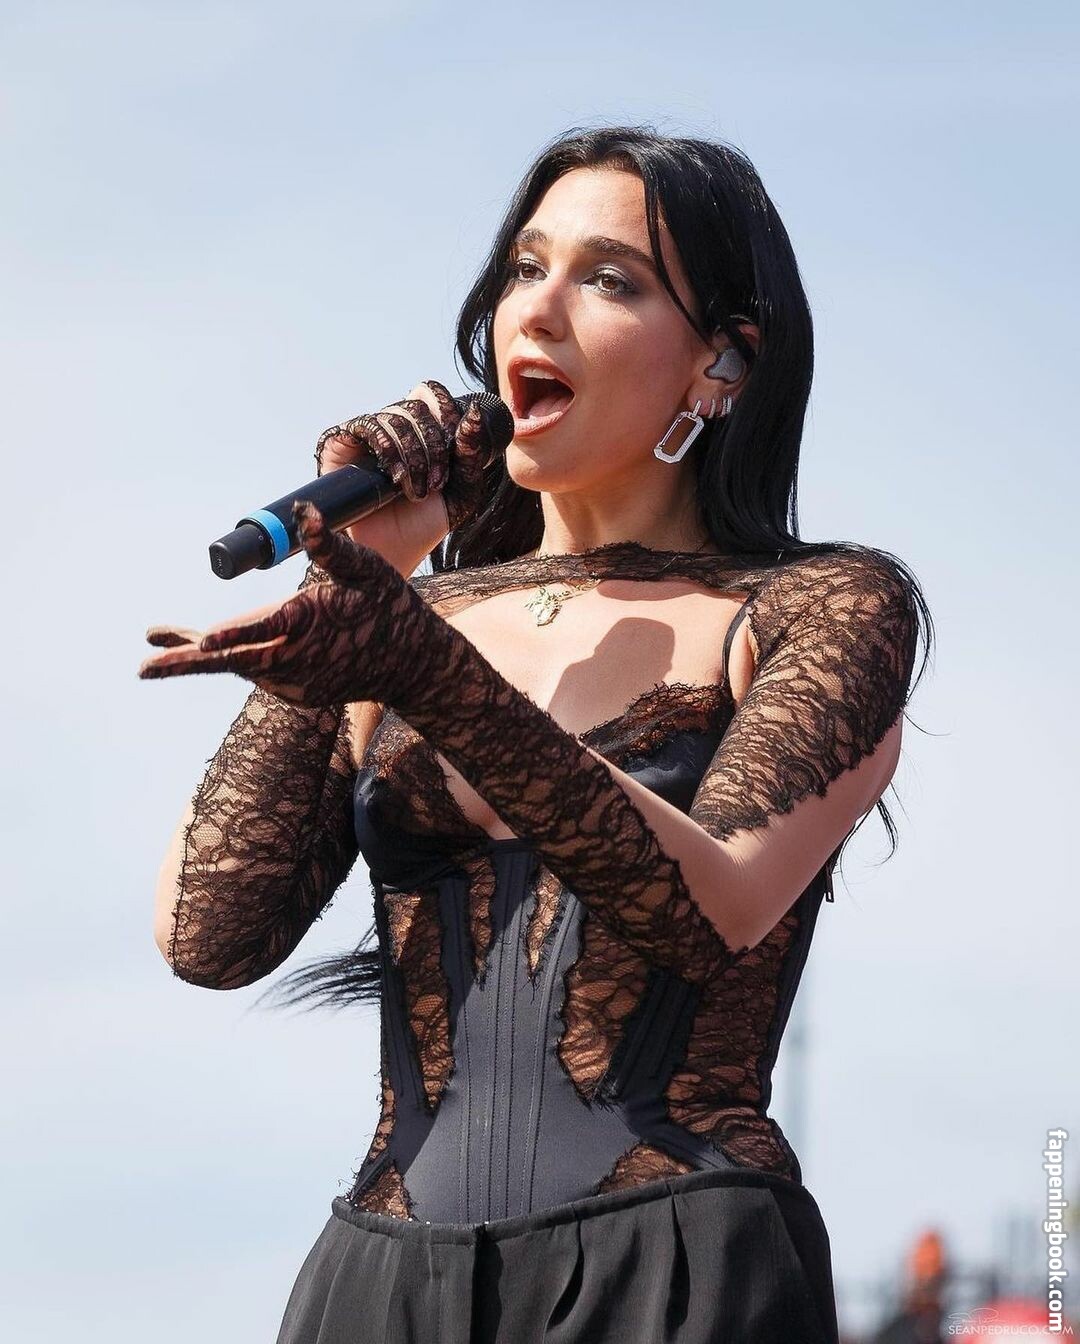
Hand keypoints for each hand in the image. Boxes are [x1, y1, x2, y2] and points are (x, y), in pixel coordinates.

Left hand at [138, 500, 426, 706]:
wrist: (414, 664)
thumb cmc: (390, 607)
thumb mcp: (366, 569)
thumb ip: (329, 546)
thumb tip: (303, 512)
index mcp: (310, 623)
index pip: (264, 631)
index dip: (232, 635)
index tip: (202, 640)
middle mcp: (297, 660)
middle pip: (233, 662)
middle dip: (184, 663)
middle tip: (142, 667)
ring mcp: (296, 682)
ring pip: (241, 665)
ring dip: (204, 654)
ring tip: (162, 639)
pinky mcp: (298, 692)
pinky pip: (260, 672)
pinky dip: (238, 657)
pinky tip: (219, 644)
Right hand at [316, 379, 488, 533]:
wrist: (390, 552)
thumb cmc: (423, 525)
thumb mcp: (461, 490)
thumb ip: (471, 453)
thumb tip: (472, 411)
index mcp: (422, 433)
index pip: (432, 397)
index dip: (447, 409)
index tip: (458, 440)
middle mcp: (393, 428)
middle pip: (417, 407)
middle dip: (433, 445)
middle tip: (436, 483)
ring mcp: (367, 435)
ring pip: (396, 417)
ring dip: (413, 455)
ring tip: (416, 491)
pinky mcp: (341, 442)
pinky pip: (368, 425)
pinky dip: (388, 448)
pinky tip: (394, 479)